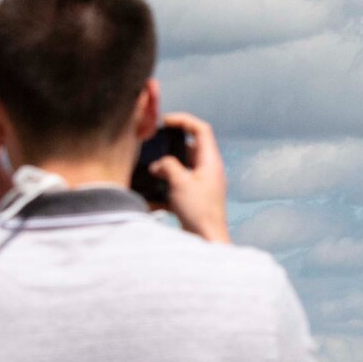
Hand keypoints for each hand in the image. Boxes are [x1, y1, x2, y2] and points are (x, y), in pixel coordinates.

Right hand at [154, 111, 227, 242]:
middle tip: (154, 148)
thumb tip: (158, 165)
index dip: (184, 120)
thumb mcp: (180, 183)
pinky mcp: (196, 198)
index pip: (201, 129)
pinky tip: (153, 199)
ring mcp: (203, 184)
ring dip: (166, 169)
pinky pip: (179, 187)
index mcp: (210, 161)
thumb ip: (168, 166)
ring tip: (152, 174)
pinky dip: (166, 189)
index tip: (165, 122)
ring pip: (182, 168)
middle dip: (170, 148)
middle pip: (189, 148)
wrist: (208, 241)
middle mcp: (209, 170)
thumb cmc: (199, 212)